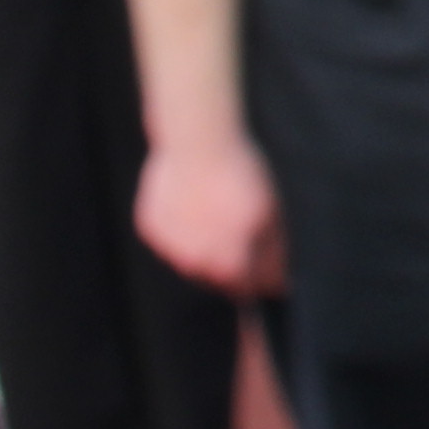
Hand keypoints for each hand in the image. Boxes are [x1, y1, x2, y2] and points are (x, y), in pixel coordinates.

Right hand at [137, 135, 287, 295]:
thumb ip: (273, 255)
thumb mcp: (271, 214)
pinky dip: (180, 227)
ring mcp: (168, 247)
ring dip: (204, 245)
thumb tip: (278, 284)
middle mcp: (195, 265)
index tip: (268, 263)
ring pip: (190, 258)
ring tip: (213, 208)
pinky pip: (168, 237)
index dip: (261, 276)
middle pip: (217, 277)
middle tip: (239, 227)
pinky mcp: (150, 228)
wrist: (198, 141)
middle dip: (231, 260)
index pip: (247, 288)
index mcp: (228, 267)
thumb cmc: (240, 176)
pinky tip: (191, 201)